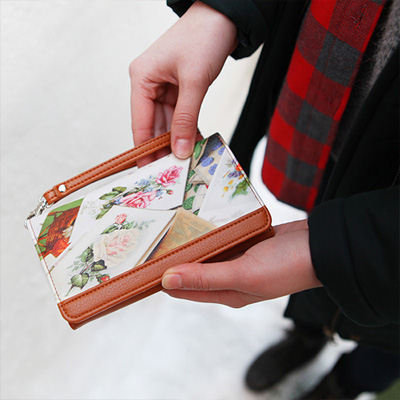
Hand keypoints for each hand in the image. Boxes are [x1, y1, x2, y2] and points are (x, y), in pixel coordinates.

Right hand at [129, 1, 236, 165]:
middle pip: (153, 127)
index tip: (149, 173)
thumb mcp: (194, 81)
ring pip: (168, 124)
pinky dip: (187, 131)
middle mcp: (148, 85)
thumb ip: (186, 118)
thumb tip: (180, 151)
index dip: (144, 150)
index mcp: (141, 79)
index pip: (139, 123)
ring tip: (185, 165)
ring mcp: (164, 88)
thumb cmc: (204, 37)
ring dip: (177, 143)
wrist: (223, 16)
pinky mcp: (179, 90)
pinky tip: (194, 146)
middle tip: (171, 175)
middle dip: (163, 150)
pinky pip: (180, 117)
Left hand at [161, 220, 321, 307]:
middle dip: (173, 256)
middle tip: (152, 236)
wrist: (320, 247)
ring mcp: (237, 258)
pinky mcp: (245, 242)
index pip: (182, 289)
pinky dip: (209, 229)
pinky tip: (198, 215)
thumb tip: (167, 281)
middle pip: (191, 268)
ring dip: (191, 240)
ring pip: (205, 250)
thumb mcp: (244, 275)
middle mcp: (227, 277)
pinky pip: (221, 236)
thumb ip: (205, 277)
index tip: (141, 265)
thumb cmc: (286, 267)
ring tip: (169, 223)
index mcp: (225, 292)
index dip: (161, 279)